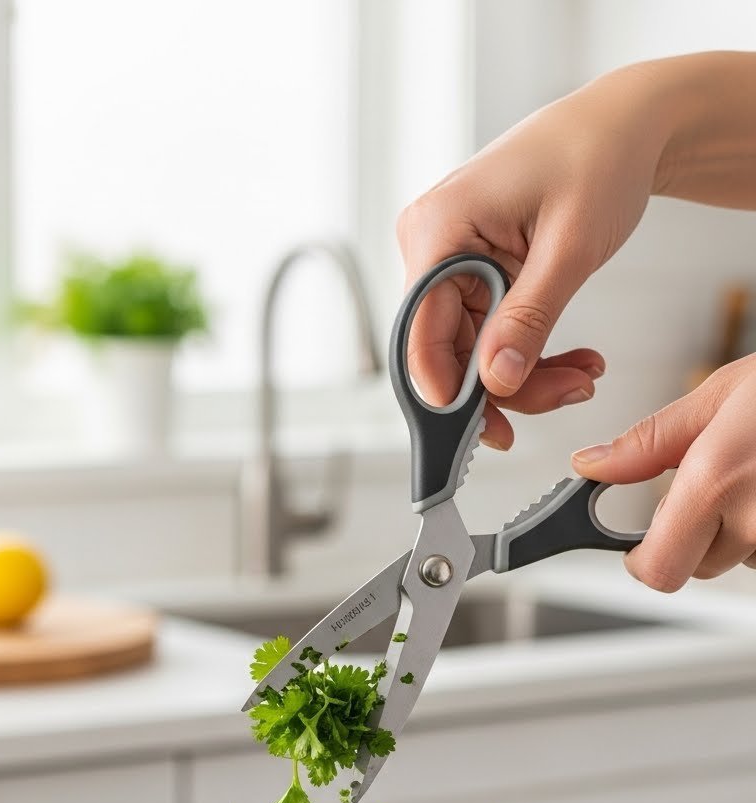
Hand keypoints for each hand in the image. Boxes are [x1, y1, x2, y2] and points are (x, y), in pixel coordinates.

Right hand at [397, 65, 666, 447]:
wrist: (623, 128)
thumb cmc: (598, 158)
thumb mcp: (570, 247)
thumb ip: (528, 318)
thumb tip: (495, 381)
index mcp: (438, 227)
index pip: (421, 332)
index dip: (448, 391)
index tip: (486, 432)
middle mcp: (432, 246)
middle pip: (448, 351)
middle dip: (507, 385)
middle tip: (570, 394)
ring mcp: (450, 262)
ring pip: (473, 353)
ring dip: (528, 375)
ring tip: (583, 375)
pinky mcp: (474, 274)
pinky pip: (491, 336)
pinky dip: (530, 354)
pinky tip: (571, 361)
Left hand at [571, 356, 755, 590]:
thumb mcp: (719, 397)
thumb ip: (650, 443)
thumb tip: (594, 466)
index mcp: (717, 482)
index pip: (658, 569)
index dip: (643, 561)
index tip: (638, 545)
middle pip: (698, 566)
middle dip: (694, 536)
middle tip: (715, 488)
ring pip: (741, 558)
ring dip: (740, 530)